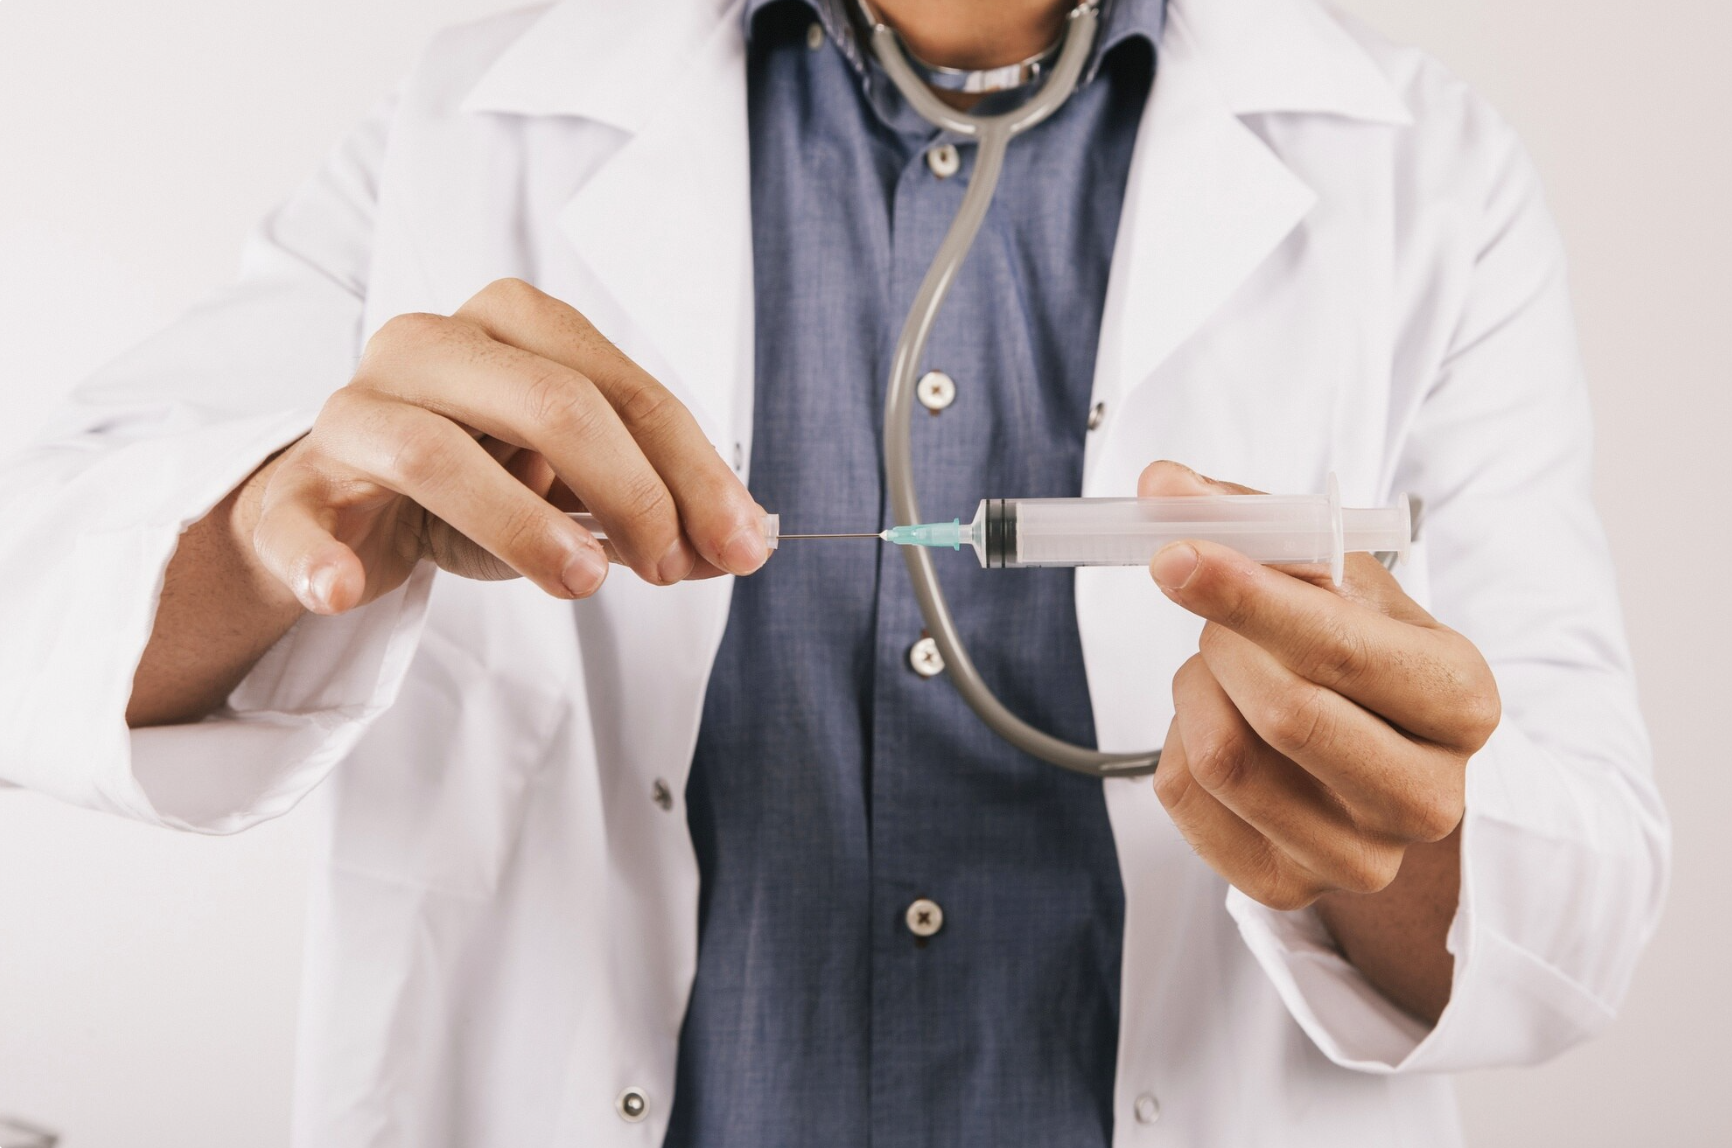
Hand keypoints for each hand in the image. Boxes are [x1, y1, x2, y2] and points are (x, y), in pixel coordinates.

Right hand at [241, 278, 767, 614]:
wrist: (342, 506)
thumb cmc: (477, 480)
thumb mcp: (575, 489)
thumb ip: (655, 511)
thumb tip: (740, 544)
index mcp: (511, 325)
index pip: (621, 385)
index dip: (692, 468)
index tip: (740, 542)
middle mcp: (429, 345)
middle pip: (548, 400)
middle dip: (630, 490)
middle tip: (671, 568)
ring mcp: (353, 413)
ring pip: (434, 451)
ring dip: (519, 524)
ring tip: (584, 582)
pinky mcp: (291, 489)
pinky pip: (298, 518)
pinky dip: (322, 557)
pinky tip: (346, 588)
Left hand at [1143, 462, 1499, 911]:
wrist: (1381, 763)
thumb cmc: (1361, 657)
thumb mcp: (1338, 581)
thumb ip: (1257, 520)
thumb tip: (1160, 485)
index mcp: (1462, 701)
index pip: (1341, 652)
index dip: (1248, 597)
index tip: (1175, 554)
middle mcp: (1429, 796)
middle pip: (1284, 713)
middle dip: (1224, 644)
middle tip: (1214, 613)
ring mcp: (1361, 858)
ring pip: (1224, 758)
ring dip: (1195, 689)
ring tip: (1221, 670)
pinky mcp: (1286, 889)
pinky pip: (1184, 798)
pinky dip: (1176, 741)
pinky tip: (1217, 724)